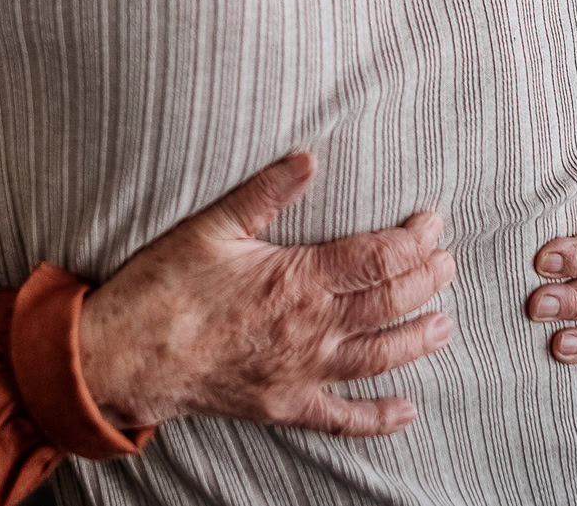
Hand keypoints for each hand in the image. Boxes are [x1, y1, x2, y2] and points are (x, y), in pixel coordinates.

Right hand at [79, 152, 455, 437]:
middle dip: (426, 281)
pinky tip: (407, 411)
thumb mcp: (213, 225)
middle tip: (449, 264)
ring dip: (417, 339)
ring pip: (378, 357)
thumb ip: (267, 192)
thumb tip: (310, 158)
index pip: (375, 258)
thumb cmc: (165, 286)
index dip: (412, 240)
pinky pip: (342, 418)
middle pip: (387, 303)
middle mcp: (310, 329)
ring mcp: (301, 372)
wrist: (127, 355)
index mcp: (296, 280)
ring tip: (446, 325)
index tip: (433, 224)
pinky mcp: (285, 405)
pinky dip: (379, 418)